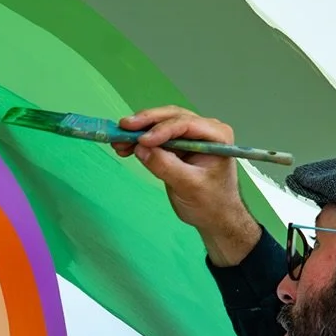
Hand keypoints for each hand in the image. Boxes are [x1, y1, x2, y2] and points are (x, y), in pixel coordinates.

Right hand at [115, 107, 261, 264]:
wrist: (215, 218)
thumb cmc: (210, 203)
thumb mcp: (188, 186)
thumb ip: (165, 165)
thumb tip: (141, 148)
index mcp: (216, 136)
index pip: (186, 124)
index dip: (162, 129)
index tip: (142, 140)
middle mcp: (205, 130)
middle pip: (171, 117)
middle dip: (146, 123)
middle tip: (123, 127)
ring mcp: (190, 136)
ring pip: (161, 124)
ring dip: (139, 130)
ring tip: (118, 139)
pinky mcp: (177, 145)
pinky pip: (156, 137)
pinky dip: (140, 140)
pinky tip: (124, 146)